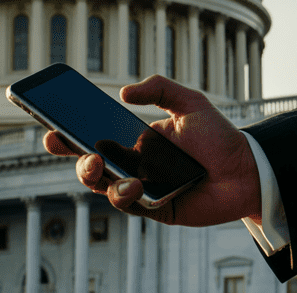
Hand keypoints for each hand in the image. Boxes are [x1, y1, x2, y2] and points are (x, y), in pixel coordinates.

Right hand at [43, 75, 261, 226]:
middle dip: (72, 155)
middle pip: (91, 165)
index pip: (95, 138)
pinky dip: (124, 195)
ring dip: (93, 176)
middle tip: (63, 143)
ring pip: (103, 187)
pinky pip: (129, 206)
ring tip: (99, 163)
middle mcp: (134, 166)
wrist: (246, 171)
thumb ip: (160, 87)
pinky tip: (134, 184)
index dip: (69, 134)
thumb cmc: (218, 138)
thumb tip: (123, 91)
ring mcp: (142, 189)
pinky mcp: (155, 209)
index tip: (50, 125)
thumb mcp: (190, 102)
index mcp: (134, 141)